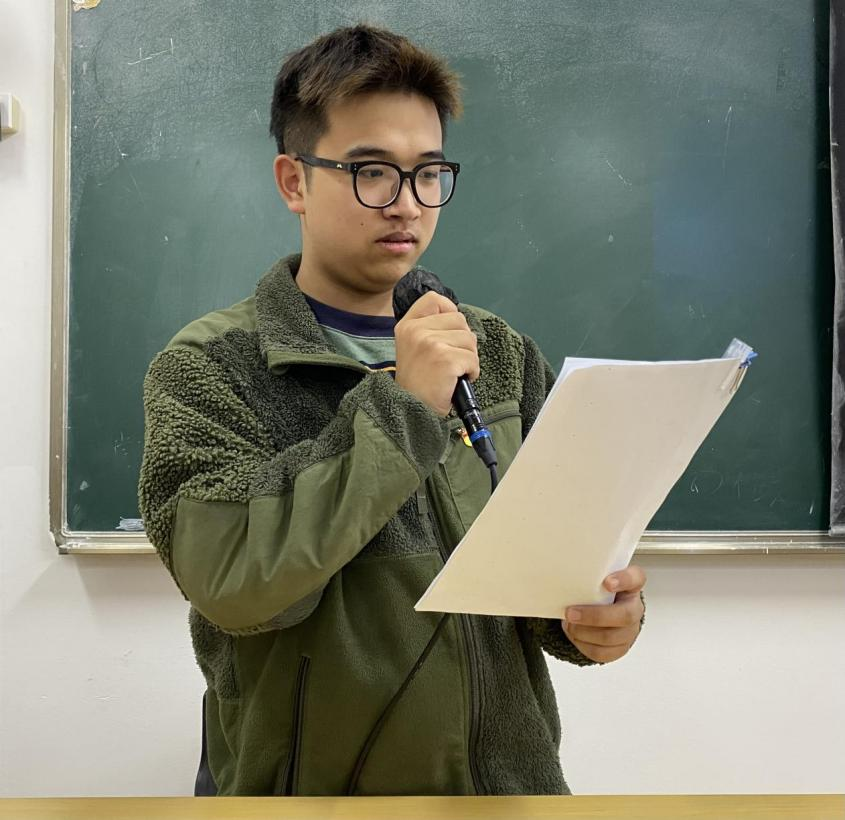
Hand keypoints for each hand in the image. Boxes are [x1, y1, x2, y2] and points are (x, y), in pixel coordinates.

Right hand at [394, 291, 479, 416]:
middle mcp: (416, 330)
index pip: (434, 299)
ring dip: (468, 358)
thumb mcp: (413, 347)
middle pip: (460, 320)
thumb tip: (460, 322)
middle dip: (463, 341)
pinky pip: (473, 359)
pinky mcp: (445, 359)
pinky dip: (472, 372)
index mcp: (407, 325)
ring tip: (453, 372)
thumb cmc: (418, 382)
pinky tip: (457, 380)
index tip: (449, 331)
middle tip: (451, 360)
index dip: (449, 311)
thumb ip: (430, 329)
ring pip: (469, 339)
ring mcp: (430, 343)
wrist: (411, 410)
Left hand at [561, 565, 645, 662]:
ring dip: (584, 632)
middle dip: (594, 616)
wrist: (600, 612)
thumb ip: (589, 576)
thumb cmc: (597, 592)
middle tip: (571, 613)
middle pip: (624, 616)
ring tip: (569, 625)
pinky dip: (583, 644)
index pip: (636, 578)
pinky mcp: (620, 648)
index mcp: (631, 586)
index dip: (623, 580)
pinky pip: (601, 652)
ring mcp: (630, 631)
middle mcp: (634, 608)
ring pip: (610, 637)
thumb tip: (563, 575)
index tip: (607, 582)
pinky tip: (575, 635)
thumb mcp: (596, 579)